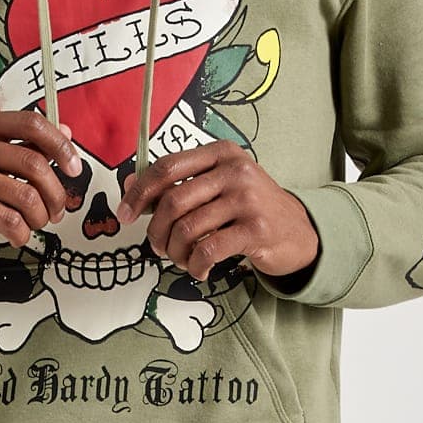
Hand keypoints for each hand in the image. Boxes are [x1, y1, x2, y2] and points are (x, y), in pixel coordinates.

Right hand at [0, 110, 82, 256]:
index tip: (74, 167)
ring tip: (37, 223)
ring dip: (41, 217)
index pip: (32, 124)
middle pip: (34, 164)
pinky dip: (22, 233)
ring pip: (25, 196)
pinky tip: (19, 235)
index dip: (61, 146)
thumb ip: (22, 141)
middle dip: (56, 193)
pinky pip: (8, 220)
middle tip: (59, 209)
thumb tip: (66, 131)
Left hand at [120, 144, 317, 284]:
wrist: (298, 231)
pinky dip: (195, 266)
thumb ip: (176, 184)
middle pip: (173, 202)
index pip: (167, 168)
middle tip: (157, 247)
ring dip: (176, 253)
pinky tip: (199, 269)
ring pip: (187, 229)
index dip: (139, 192)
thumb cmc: (249, 209)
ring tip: (182, 259)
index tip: (124, 214)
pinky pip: (207, 250)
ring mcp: (248, 199)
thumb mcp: (216, 186)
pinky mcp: (256, 229)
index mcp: (220, 153)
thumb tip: (129, 185)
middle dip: (156, 231)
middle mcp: (235, 171)